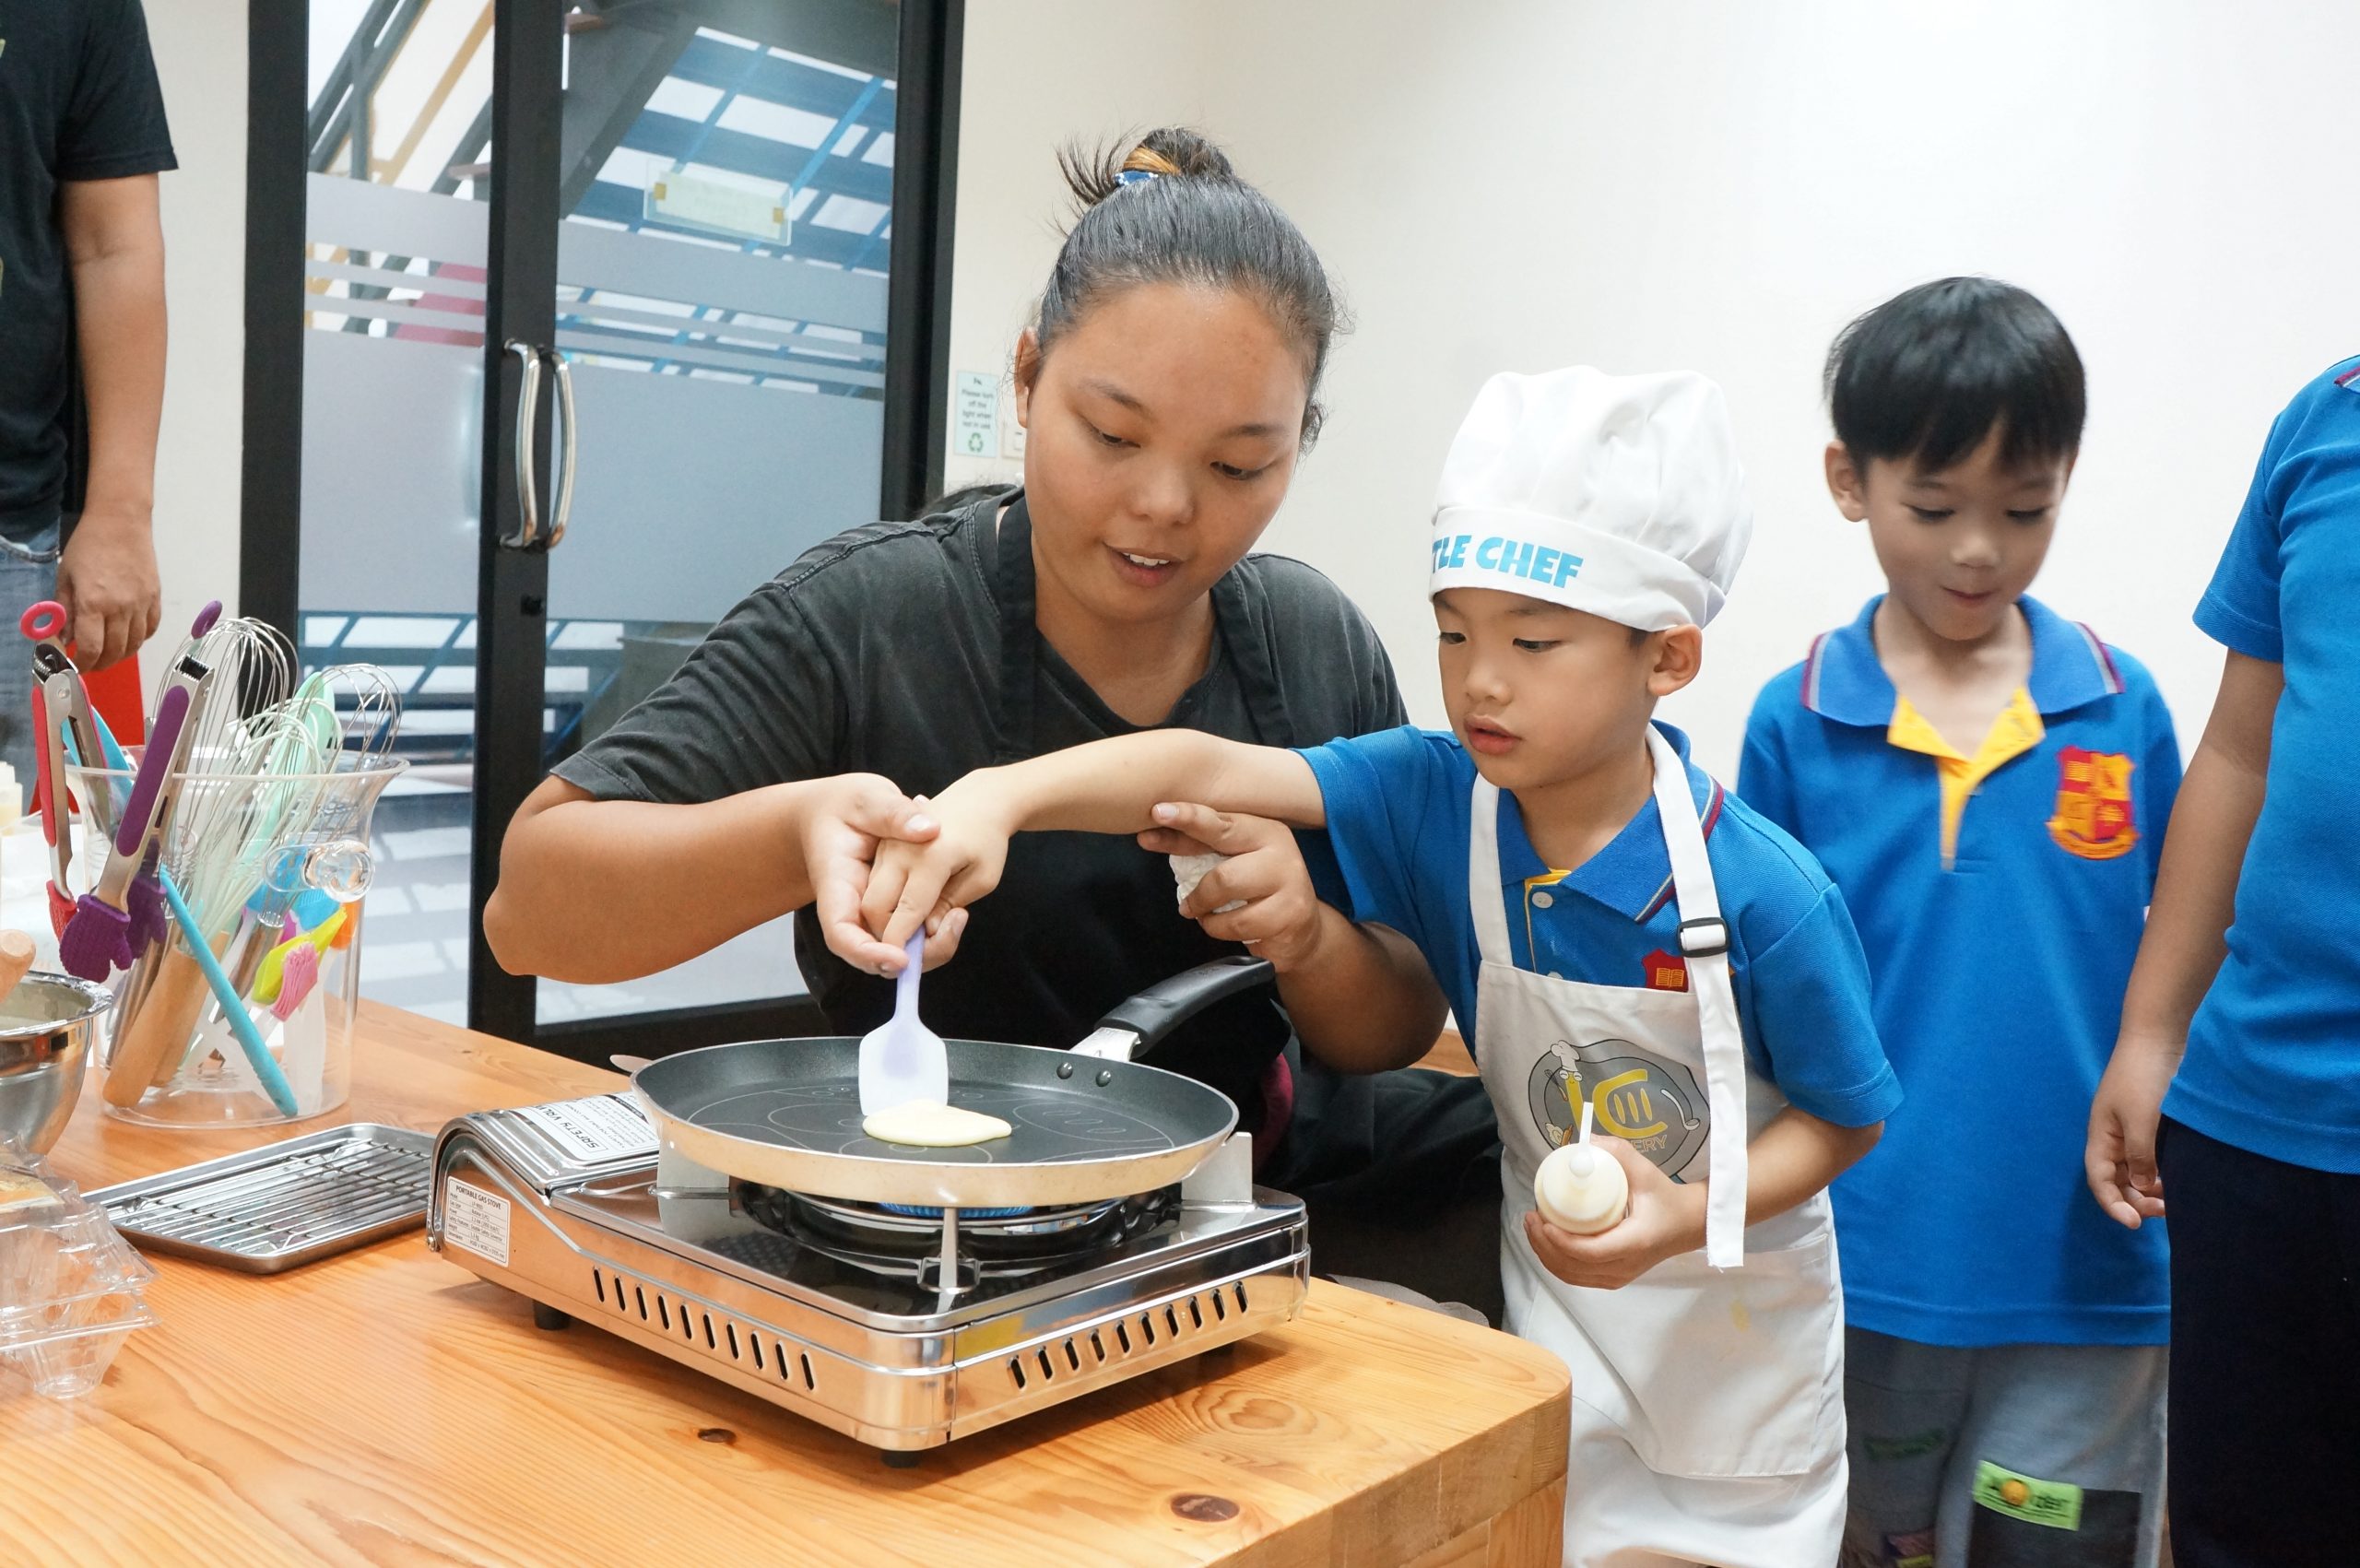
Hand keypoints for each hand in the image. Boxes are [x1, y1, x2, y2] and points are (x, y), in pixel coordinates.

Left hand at [54, 503, 161, 671]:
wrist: (121, 523)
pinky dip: (139, 639)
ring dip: (120, 655)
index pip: (91, 647)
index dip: (83, 663)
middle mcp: (121, 608)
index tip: (75, 666)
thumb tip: (64, 638)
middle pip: (115, 651)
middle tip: (90, 664)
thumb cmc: (88, 546)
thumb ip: (65, 611)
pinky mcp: (155, 598)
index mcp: (93, 603)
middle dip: (101, 663)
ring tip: (108, 653)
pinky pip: (151, 629)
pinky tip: (127, 637)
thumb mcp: (66, 577)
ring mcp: (142, 604)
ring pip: (135, 644)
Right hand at [801, 775, 966, 975]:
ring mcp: (867, 906)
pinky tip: (953, 914)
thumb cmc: (848, 803)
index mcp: (839, 876)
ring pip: (891, 947)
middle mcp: (850, 900)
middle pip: (872, 949)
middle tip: (956, 922)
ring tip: (958, 917)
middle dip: (910, 956)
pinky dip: (928, 934)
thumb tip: (927, 829)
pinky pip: (903, 934)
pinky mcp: (883, 907)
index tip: (901, 959)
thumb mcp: (870, 796)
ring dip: (925, 947)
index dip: (868, 953)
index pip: (841, 931)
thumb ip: (895, 813)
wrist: (833, 810)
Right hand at [857, 774, 1018, 952]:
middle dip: (891, 938)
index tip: (905, 963)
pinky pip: (878, 891)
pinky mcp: (884, 853)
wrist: (979, 799)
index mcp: (928, 857)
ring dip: (892, 925)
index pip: (904, 911)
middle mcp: (898, 854)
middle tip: (930, 940)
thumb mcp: (984, 874)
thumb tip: (928, 929)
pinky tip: (924, 910)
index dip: (900, 943)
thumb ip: (952, 902)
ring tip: (936, 920)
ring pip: (871, 903)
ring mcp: (887, 851)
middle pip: (874, 912)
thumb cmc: (987, 837)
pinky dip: (893, 910)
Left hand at [1136, 801, 1328, 971]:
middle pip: (1224, 872)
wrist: (1303, 929)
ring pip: (1229, 903)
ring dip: (1208, 915)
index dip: (1188, 817)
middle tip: (1186, 906)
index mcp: (1264, 830)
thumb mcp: (1233, 859)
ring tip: (1211, 918)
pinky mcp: (1290, 917)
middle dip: (1199, 893)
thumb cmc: (1260, 889)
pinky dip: (1222, 930)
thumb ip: (1199, 846)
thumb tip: (1150, 834)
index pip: (1220, 823)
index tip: (1158, 812)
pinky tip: (1228, 927)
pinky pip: (1239, 926)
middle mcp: (1281, 853)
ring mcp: (1290, 885)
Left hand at [1523, 1139, 1703, 1288]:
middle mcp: (1625, 1266)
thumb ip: (1617, 1152)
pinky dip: (1557, 1262)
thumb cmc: (1665, 1197)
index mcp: (1634, 1243)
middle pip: (1574, 1267)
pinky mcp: (1613, 1278)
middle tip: (1530, 1216)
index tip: (1543, 1219)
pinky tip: (1546, 1242)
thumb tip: (1584, 1142)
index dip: (1561, 1240)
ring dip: (1546, 1254)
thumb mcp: (1645, 1171)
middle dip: (1544, 1244)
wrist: (1688, 1224)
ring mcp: (1618, 1277)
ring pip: (1572, 1275)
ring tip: (1533, 1226)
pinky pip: (1578, 1276)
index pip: (1590, 1251)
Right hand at [2086, 1032, 2178, 1228]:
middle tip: (2165, 1212)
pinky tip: (2178, 1178)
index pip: (2100, 1181)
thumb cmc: (2143, 1077)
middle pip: (2118, 1181)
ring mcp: (2133, 1130)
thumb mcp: (2141, 1120)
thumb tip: (2143, 1188)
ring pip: (2137, 1172)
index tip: (2134, 1224)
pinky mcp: (2153, 1123)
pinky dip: (2162, 1173)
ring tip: (2174, 1199)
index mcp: (2101, 1136)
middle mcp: (2114, 1137)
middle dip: (2136, 1201)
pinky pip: (2152, 1158)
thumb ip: (2141, 1157)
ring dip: (2151, 1190)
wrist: (2158, 1037)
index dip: (2113, 1205)